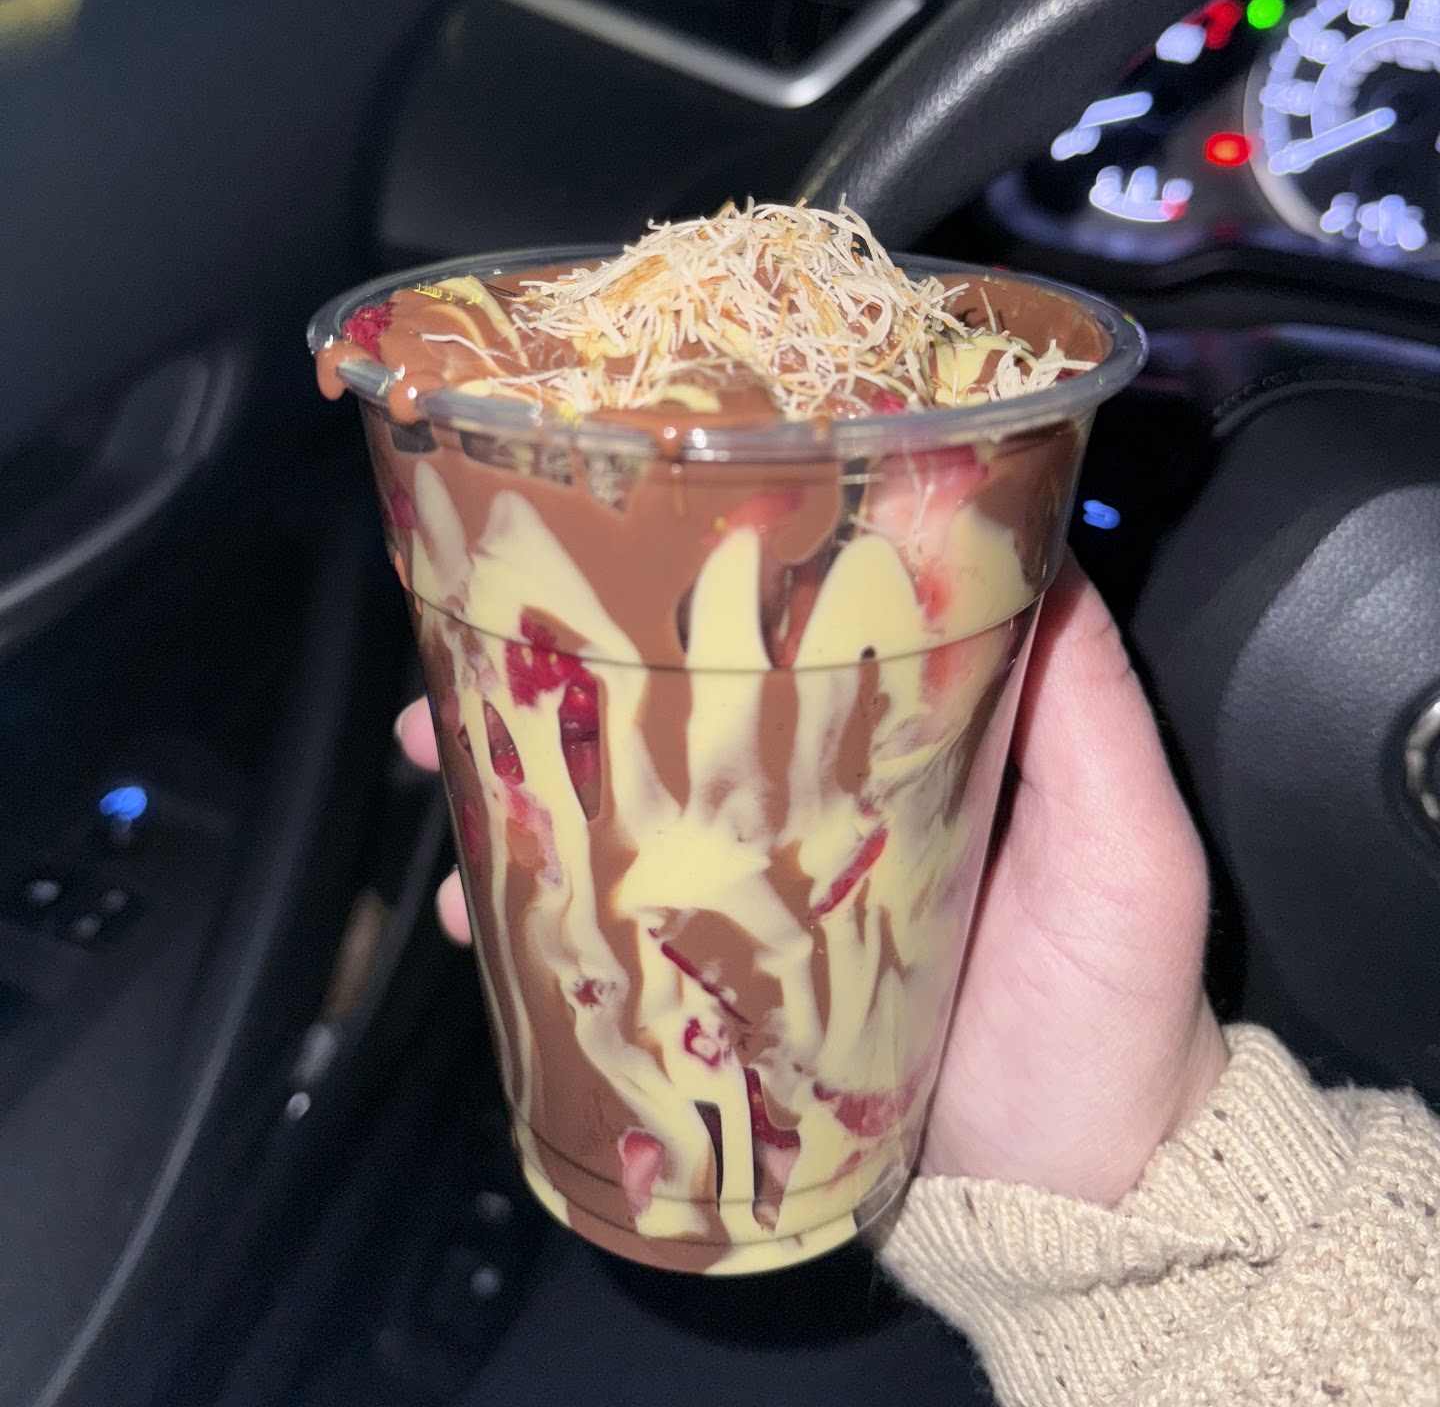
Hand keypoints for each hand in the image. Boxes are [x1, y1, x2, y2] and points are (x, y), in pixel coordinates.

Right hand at [394, 556, 1226, 1206]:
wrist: (1080, 1207)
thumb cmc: (1120, 1016)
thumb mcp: (1128, 845)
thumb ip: (1094, 709)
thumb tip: (1039, 546)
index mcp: (914, 743)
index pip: (790, 635)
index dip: (699, 585)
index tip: (616, 545)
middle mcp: (824, 805)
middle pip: (675, 717)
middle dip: (566, 678)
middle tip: (474, 658)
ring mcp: (766, 902)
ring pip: (625, 816)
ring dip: (524, 781)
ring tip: (439, 757)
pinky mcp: (728, 997)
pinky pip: (620, 938)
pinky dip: (540, 912)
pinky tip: (478, 905)